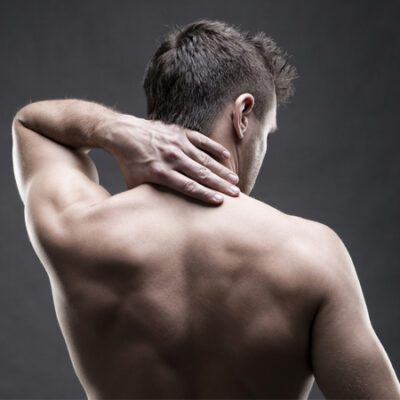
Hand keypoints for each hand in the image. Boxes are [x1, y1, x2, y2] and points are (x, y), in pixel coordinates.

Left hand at [102, 114, 239, 203]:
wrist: (123, 133)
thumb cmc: (130, 163)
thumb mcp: (135, 183)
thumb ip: (149, 197)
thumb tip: (157, 214)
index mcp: (160, 172)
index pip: (188, 186)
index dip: (205, 194)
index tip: (220, 202)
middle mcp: (171, 158)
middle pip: (200, 174)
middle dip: (220, 185)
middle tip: (236, 194)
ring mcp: (177, 143)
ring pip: (204, 159)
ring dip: (221, 170)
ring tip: (235, 180)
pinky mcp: (180, 132)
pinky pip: (201, 140)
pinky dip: (214, 148)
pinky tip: (226, 157)